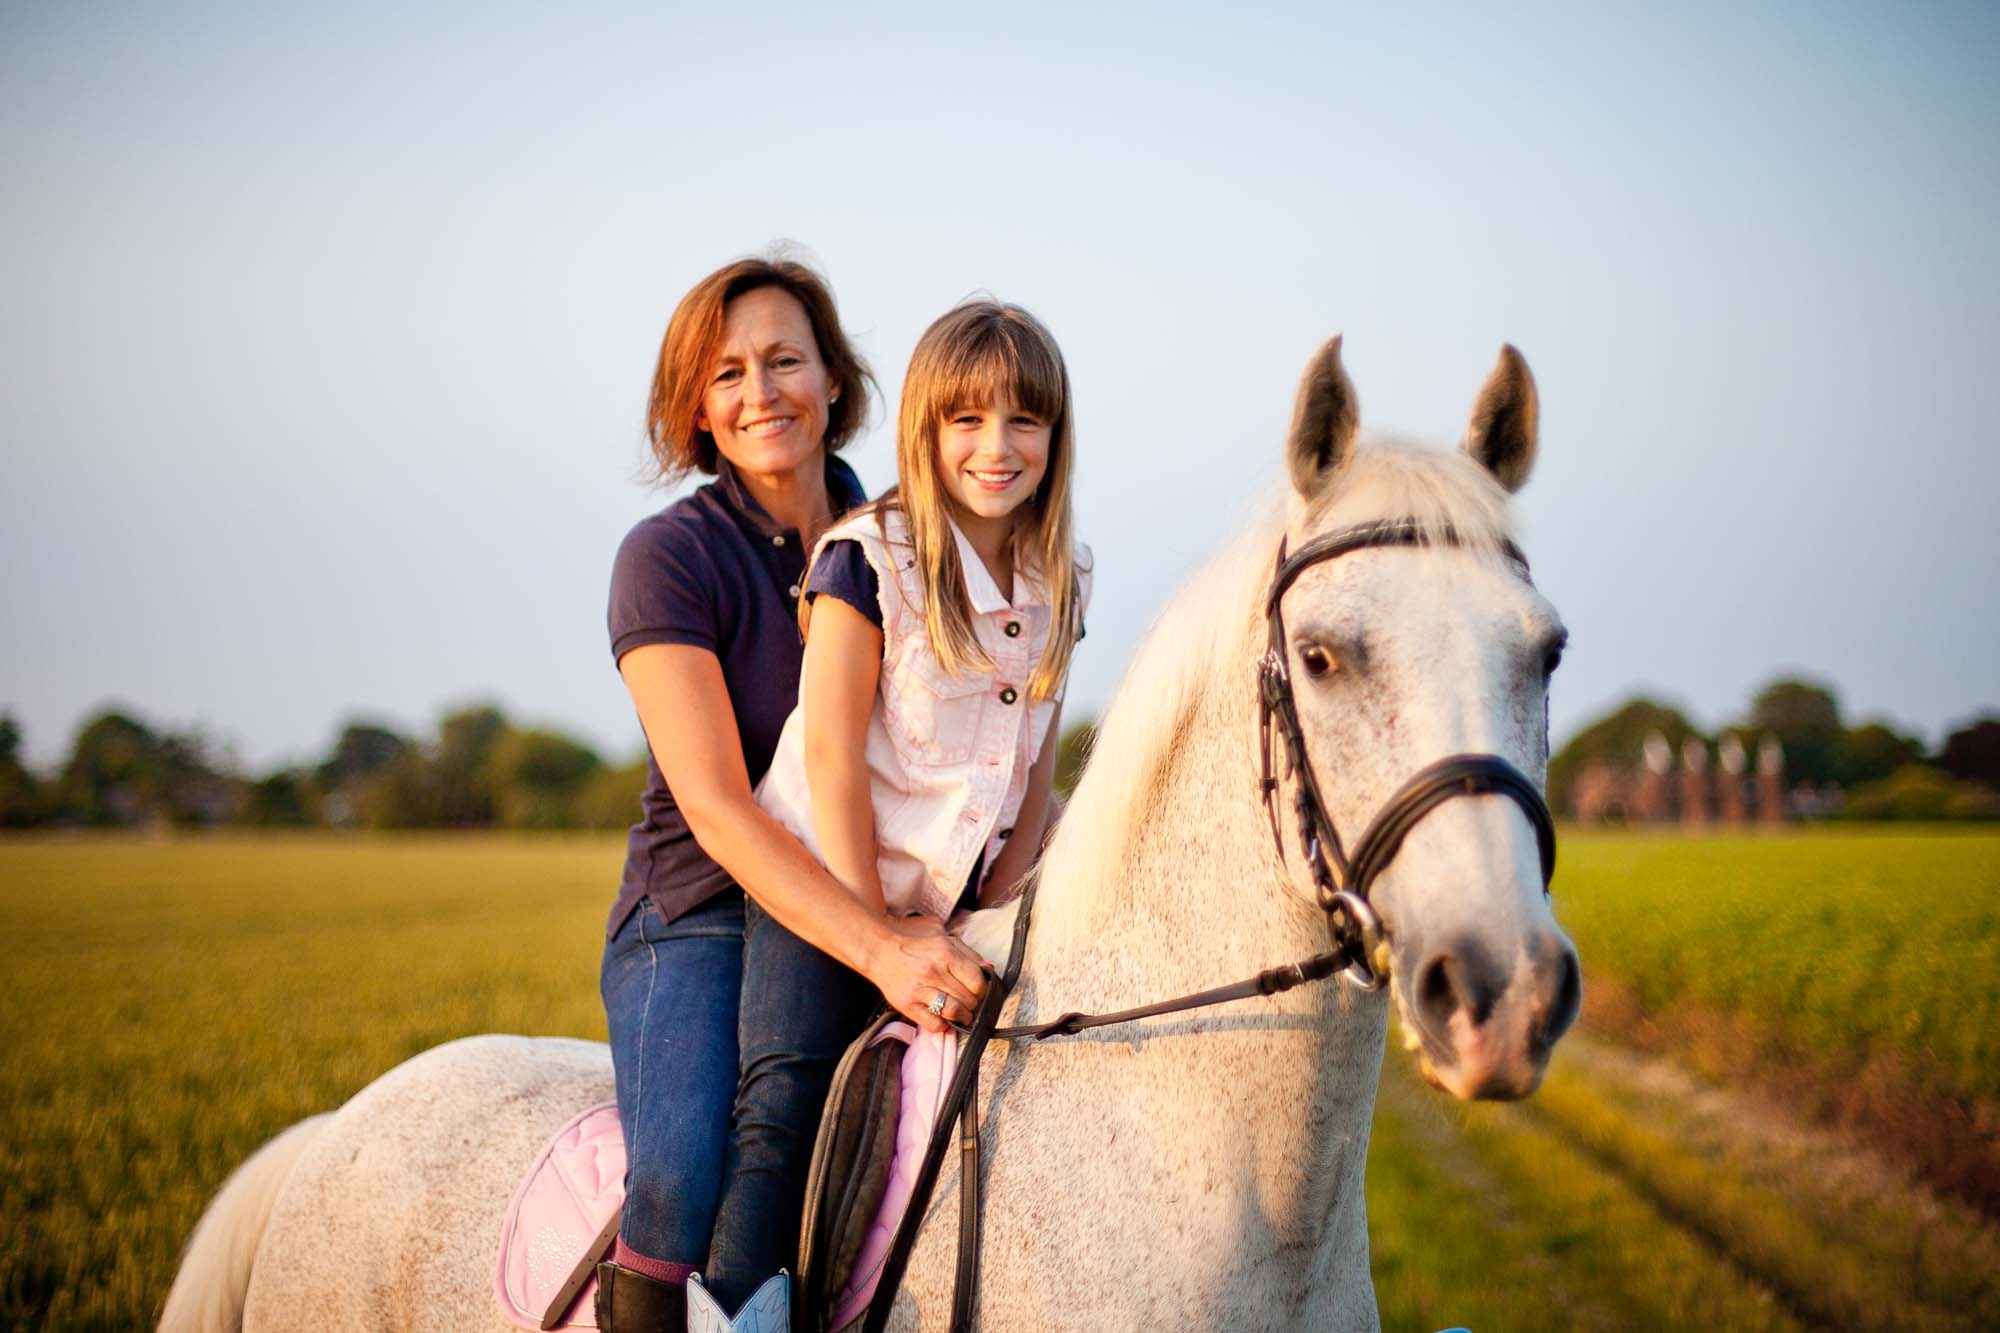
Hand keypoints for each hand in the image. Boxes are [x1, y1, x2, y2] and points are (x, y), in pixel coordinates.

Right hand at [864, 914, 990, 1033]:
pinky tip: (942, 1017)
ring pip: (954, 1012)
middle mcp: (933, 971)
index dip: (983, 989)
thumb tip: (989, 969)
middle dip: (974, 1003)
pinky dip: (943, 1025)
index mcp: (945, 952)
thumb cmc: (912, 942)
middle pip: (969, 999)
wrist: (878, 949)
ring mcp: (920, 989)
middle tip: (970, 1002)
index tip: (980, 990)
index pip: (978, 981)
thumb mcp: (942, 935)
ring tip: (962, 1014)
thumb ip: (967, 951)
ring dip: (963, 1017)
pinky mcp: (908, 1004)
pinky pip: (934, 1024)